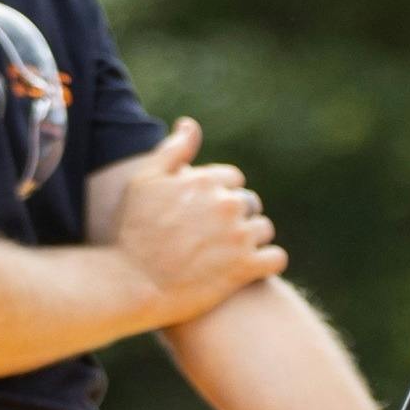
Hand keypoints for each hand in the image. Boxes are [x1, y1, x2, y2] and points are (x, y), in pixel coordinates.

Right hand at [104, 119, 284, 320]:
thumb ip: (172, 151)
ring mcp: (238, 236)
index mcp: (205, 181)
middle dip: (235, 217)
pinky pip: (276, 258)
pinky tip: (250, 269)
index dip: (218, 196)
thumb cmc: (134, 232)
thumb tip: (190, 125)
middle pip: (250, 203)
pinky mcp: (245, 268)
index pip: (233, 179)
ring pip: (264, 229)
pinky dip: (267, 263)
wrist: (132, 284)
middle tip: (211, 238)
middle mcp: (226, 204)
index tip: (201, 215)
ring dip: (251, 239)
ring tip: (226, 255)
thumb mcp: (144, 183)